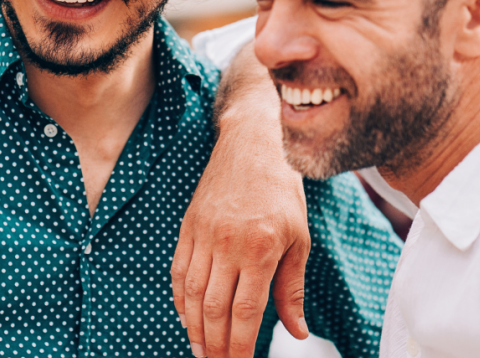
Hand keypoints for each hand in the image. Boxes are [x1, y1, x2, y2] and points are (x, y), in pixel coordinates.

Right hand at [172, 44, 310, 357]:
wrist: (254, 143)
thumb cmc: (284, 190)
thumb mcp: (300, 238)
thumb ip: (293, 288)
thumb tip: (296, 332)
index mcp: (262, 248)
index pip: (246, 312)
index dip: (241, 347)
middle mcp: (229, 243)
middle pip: (214, 309)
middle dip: (216, 345)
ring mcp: (204, 234)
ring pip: (192, 294)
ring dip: (194, 329)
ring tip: (202, 351)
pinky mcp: (188, 226)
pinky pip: (179, 272)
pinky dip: (180, 301)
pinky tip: (187, 318)